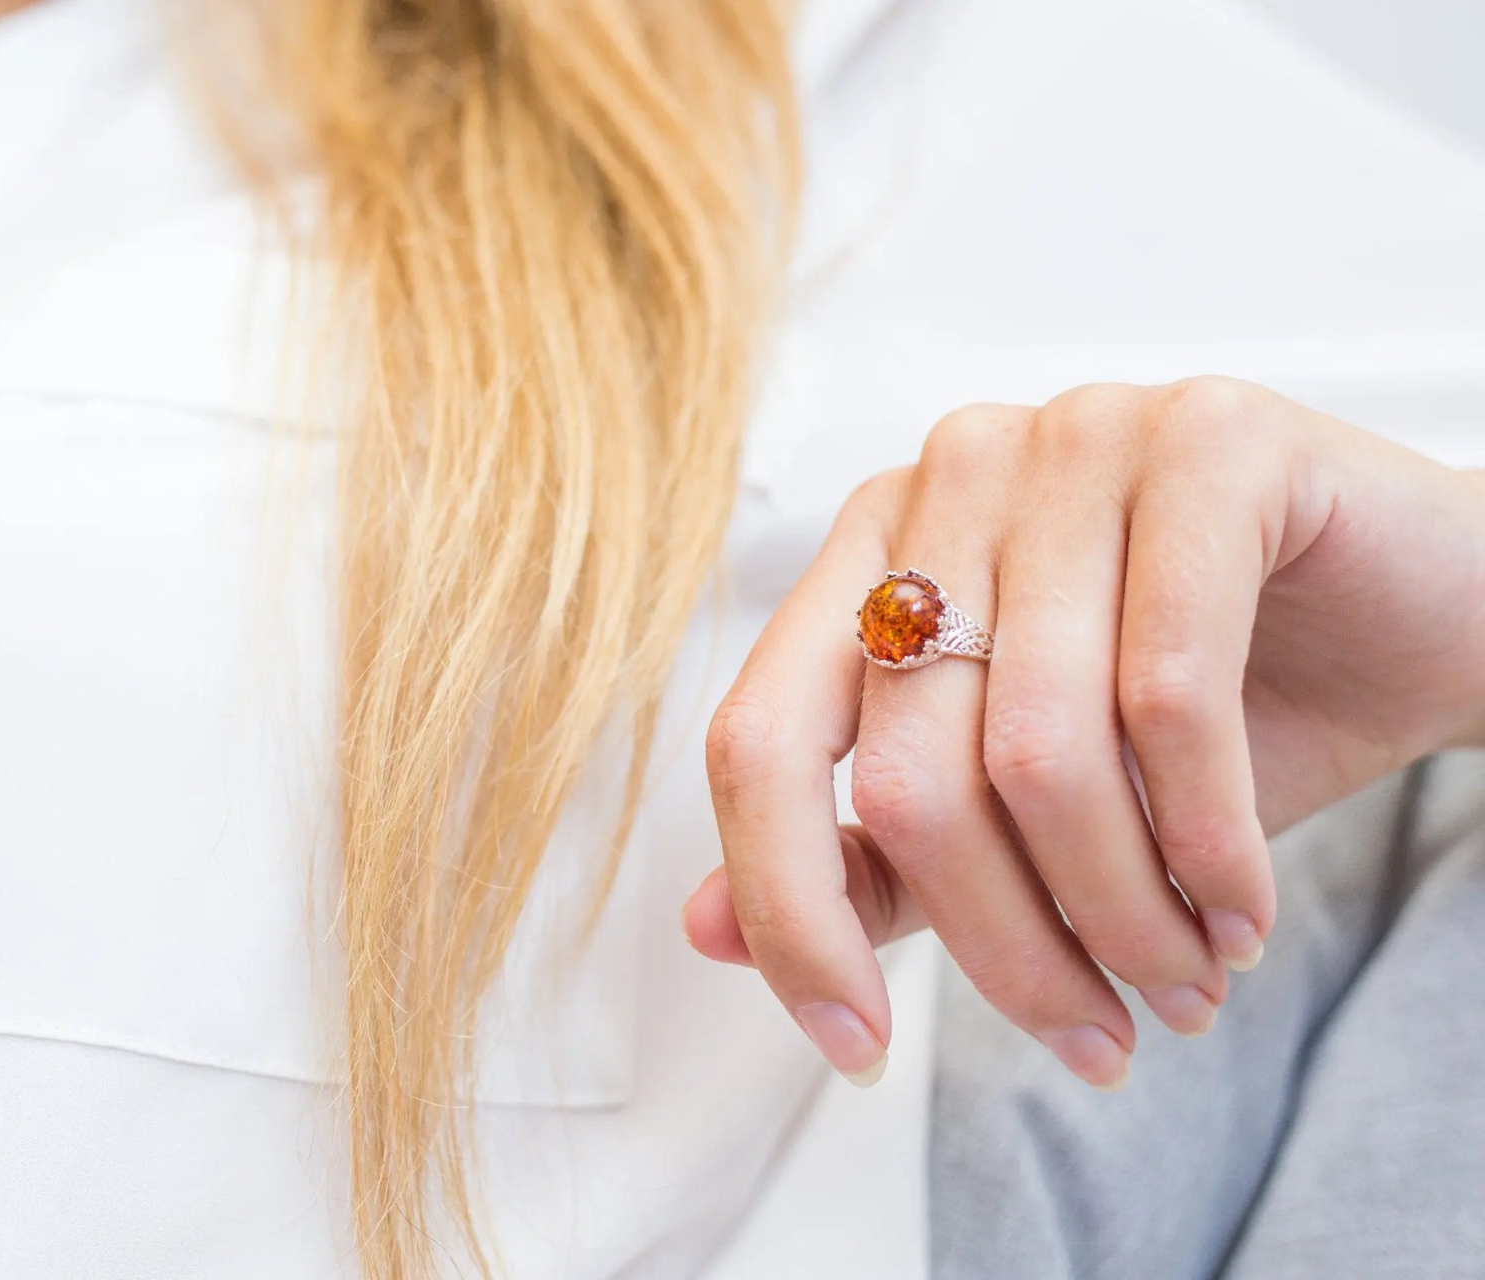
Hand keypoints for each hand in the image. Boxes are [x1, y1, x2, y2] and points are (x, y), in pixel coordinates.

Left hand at [686, 377, 1484, 1087]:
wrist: (1421, 621)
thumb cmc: (1217, 710)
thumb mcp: (1025, 807)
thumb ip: (874, 857)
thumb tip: (704, 931)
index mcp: (869, 552)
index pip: (756, 740)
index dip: (786, 911)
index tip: (856, 1050)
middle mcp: (946, 477)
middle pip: (904, 773)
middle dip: (1007, 951)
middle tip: (1098, 1040)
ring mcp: (1070, 437)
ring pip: (1038, 749)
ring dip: (1120, 915)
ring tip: (1184, 984)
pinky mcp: (1206, 436)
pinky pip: (1171, 692)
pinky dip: (1207, 841)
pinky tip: (1240, 913)